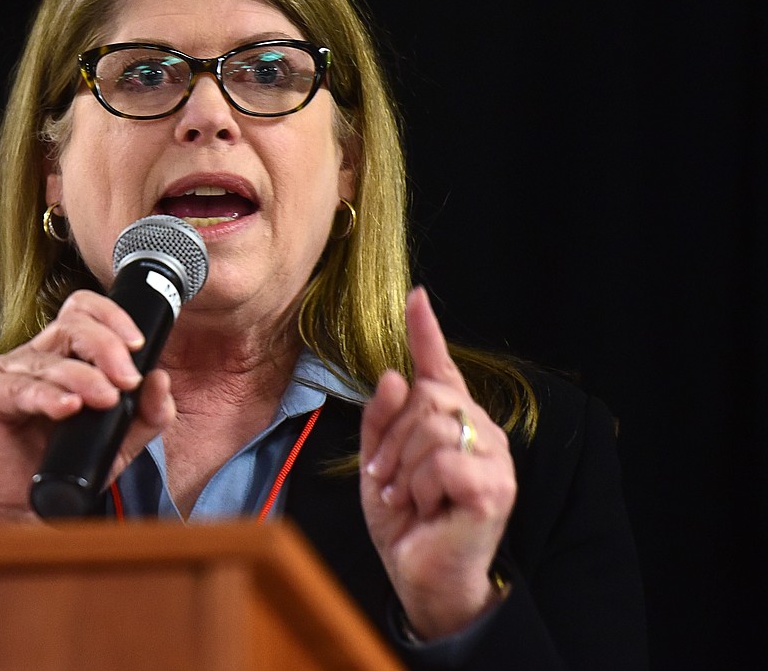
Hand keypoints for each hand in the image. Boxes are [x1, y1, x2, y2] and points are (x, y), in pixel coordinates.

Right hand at [0, 290, 175, 521]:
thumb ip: (148, 412)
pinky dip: (48, 396)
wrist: (29, 510)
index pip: (85, 311)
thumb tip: (160, 380)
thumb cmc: (71, 466)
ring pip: (50, 359)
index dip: (113, 317)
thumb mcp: (123, 439)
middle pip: (71, 324)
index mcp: (63, 354)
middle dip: (106, 347)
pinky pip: (19, 388)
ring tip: (106, 401)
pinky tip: (68, 408)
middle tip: (127, 379)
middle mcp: (34, 356)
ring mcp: (6, 373)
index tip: (139, 345)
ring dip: (84, 378)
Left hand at [359, 287, 515, 638]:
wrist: (421, 577)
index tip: (414, 297)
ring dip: (403, 469)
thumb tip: (393, 375)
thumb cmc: (405, 522)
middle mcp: (482, 432)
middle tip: (385, 480)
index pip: (439, 369)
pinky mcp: (494, 488)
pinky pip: (442, 462)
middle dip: (392, 439)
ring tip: (407, 499)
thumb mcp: (379, 465)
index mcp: (454, 422)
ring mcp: (494, 459)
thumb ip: (382, 421)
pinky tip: (426, 509)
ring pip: (432, 427)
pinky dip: (420, 487)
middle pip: (426, 397)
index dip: (426, 332)